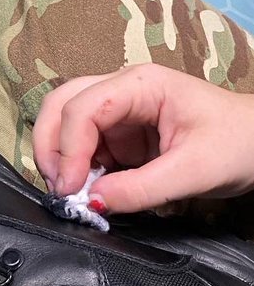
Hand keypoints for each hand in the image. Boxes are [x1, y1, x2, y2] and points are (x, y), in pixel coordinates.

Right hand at [32, 64, 253, 213]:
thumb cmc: (239, 145)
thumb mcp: (193, 172)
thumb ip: (140, 188)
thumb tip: (91, 201)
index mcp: (141, 84)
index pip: (82, 107)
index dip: (68, 149)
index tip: (71, 189)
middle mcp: (123, 90)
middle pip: (61, 104)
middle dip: (50, 145)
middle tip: (57, 187)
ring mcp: (119, 111)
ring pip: (65, 122)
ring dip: (59, 157)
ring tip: (71, 190)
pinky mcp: (121, 134)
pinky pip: (84, 146)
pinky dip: (77, 168)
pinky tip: (88, 188)